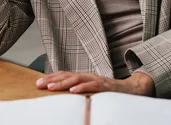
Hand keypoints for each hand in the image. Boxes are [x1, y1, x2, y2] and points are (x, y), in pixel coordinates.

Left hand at [35, 71, 154, 95]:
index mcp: (83, 77)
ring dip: (63, 83)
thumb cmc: (110, 92)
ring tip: (52, 87)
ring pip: (77, 79)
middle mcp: (88, 76)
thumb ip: (79, 91)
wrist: (132, 89)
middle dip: (52, 80)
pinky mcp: (105, 87)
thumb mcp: (91, 90)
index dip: (50, 77)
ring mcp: (96, 80)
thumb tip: (63, 95)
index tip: (38, 83)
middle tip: (39, 84)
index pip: (63, 75)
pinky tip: (73, 91)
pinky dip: (82, 88)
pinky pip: (92, 86)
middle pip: (67, 75)